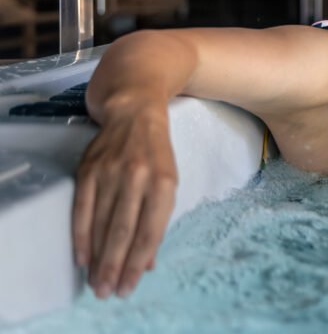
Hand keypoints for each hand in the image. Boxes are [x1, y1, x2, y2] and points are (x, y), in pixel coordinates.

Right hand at [72, 101, 177, 298]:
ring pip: (100, 223)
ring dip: (97, 257)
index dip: (138, 263)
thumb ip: (158, 222)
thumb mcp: (168, 184)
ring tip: (95, 281)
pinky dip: (81, 235)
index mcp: (165, 183)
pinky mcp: (89, 169)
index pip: (150, 232)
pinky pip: (82, 209)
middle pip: (123, 231)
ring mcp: (111, 173)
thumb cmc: (156, 155)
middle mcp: (138, 178)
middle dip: (114, 266)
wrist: (135, 113)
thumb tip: (147, 263)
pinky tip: (82, 256)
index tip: (129, 286)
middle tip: (107, 291)